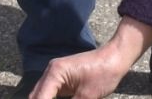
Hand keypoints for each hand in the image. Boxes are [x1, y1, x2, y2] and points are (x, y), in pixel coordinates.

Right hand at [29, 17, 151, 98]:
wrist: (116, 58)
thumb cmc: (103, 73)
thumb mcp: (87, 97)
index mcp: (55, 73)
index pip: (39, 97)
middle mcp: (51, 72)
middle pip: (36, 96)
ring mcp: (56, 74)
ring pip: (42, 95)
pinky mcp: (63, 79)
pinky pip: (51, 93)